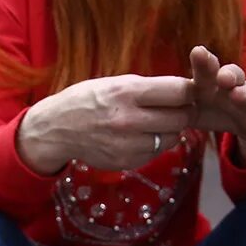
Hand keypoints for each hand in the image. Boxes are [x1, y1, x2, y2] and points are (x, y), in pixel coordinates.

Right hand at [16, 74, 194, 173]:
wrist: (57, 129)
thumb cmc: (89, 100)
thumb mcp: (116, 83)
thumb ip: (149, 88)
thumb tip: (184, 91)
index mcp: (127, 92)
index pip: (179, 92)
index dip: (188, 92)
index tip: (185, 92)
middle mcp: (128, 120)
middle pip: (181, 118)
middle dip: (183, 112)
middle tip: (177, 108)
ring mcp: (128, 144)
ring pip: (172, 138)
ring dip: (170, 130)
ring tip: (156, 122)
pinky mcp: (127, 162)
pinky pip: (156, 152)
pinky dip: (155, 144)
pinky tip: (140, 136)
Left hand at [187, 46, 245, 162]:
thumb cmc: (217, 111)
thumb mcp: (196, 110)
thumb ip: (177, 108)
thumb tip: (143, 113)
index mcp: (212, 86)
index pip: (205, 72)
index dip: (203, 64)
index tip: (197, 53)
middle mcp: (234, 87)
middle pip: (231, 76)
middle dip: (227, 74)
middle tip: (222, 77)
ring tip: (241, 95)